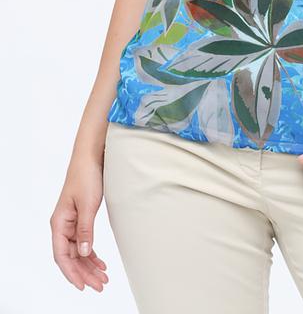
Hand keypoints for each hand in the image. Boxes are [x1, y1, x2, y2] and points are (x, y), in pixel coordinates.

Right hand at [50, 155, 108, 291]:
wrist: (91, 156)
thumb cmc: (86, 176)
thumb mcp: (87, 204)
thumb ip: (85, 230)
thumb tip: (85, 254)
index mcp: (59, 223)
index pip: (62, 256)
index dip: (71, 273)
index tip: (83, 286)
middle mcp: (63, 226)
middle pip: (71, 257)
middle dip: (84, 273)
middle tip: (100, 286)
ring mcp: (72, 223)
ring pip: (79, 252)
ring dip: (90, 266)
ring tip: (104, 279)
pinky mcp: (81, 219)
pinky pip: (85, 243)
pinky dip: (93, 254)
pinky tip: (101, 264)